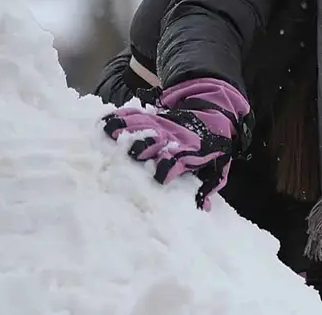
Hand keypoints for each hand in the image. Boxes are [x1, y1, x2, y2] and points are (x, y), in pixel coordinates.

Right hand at [102, 87, 241, 209]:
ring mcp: (161, 125)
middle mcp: (172, 137)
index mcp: (189, 151)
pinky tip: (105, 121)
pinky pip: (135, 115)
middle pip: (156, 140)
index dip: (169, 166)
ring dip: (127, 128)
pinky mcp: (152, 117)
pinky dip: (120, 117)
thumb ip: (208, 186)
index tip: (161, 176)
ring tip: (109, 132)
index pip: (178, 159)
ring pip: (142, 125)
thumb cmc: (211, 147)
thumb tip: (203, 208)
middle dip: (146, 145)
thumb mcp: (216, 167)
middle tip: (133, 151)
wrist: (212, 114)